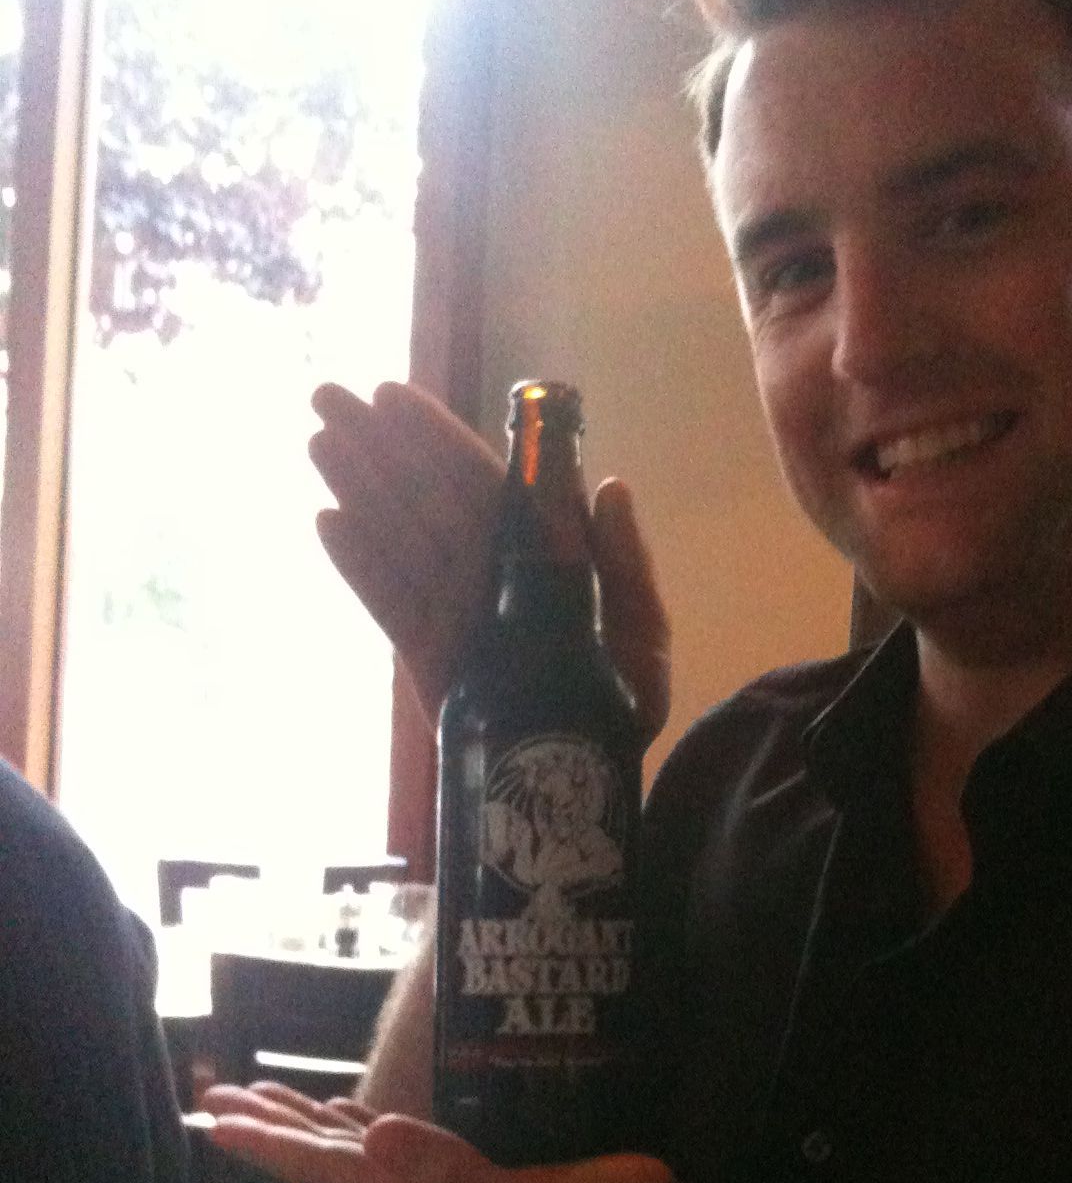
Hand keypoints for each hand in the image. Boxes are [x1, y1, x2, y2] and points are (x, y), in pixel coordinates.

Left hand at [202, 1083, 693, 1182]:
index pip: (326, 1168)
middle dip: (271, 1127)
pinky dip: (370, 1123)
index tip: (214, 1115)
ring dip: (309, 1122)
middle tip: (214, 1094)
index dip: (270, 1142)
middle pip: (327, 1158)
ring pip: (361, 1149)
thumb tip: (376, 1134)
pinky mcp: (486, 1168)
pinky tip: (362, 1113)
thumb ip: (454, 1178)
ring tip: (267, 1096)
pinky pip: (406, 1143)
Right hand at [309, 381, 671, 736]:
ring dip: (358, 488)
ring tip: (317, 441)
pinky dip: (358, 565)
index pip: (482, 484)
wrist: (584, 786)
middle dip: (379, 448)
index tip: (395, 397)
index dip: (438, 439)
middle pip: (426, 500)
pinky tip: (328, 522)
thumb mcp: (643, 638)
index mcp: (540, 559)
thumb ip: (627, 567)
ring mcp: (453, 615)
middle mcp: (490, 577)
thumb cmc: (624, 710)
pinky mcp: (427, 659)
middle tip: (326, 396)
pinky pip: (388, 602)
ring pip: (399, 539)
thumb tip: (610, 485)